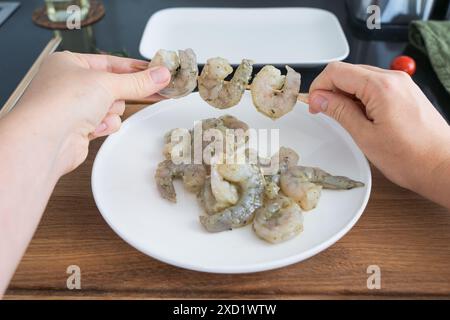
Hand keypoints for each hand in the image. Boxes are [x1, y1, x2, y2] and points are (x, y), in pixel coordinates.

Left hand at [13, 51, 170, 174]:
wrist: (46, 140)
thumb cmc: (62, 102)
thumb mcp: (107, 83)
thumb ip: (138, 81)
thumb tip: (161, 75)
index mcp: (70, 63)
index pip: (111, 62)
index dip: (135, 68)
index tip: (157, 71)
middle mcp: (69, 84)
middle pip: (113, 86)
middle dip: (123, 93)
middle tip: (157, 90)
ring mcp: (73, 107)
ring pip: (111, 107)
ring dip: (111, 112)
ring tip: (100, 114)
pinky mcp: (79, 128)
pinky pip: (105, 122)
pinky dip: (104, 125)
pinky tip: (94, 127)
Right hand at [308, 62, 449, 204]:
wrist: (442, 166)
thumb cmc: (410, 157)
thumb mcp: (365, 136)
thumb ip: (339, 112)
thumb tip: (319, 98)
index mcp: (381, 87)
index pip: (336, 71)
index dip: (319, 86)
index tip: (314, 105)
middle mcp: (393, 79)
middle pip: (348, 71)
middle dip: (330, 89)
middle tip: (323, 112)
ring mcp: (401, 84)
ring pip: (360, 78)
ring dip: (345, 94)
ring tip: (344, 119)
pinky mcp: (405, 92)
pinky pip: (374, 86)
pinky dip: (360, 97)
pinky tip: (360, 117)